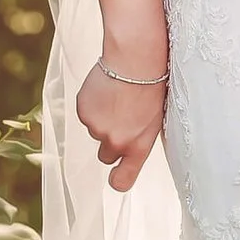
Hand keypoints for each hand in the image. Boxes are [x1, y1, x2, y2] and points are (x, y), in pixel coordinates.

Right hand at [75, 57, 166, 191]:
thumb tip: (129, 145)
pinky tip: (106, 89)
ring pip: (95, 130)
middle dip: (110, 142)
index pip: (122, 180)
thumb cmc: (152, 86)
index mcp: (138, 147)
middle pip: (105, 155)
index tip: (117, 178)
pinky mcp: (83, 111)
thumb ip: (139, 138)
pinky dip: (93, 104)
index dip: (118, 179)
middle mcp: (115, 142)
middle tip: (120, 120)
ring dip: (102, 118)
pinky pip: (86, 114)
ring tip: (117, 96)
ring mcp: (96, 128)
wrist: (135, 59)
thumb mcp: (155, 119)